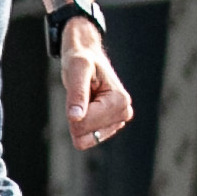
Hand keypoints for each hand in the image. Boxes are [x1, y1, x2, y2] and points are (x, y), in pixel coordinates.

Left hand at [59, 26, 135, 149]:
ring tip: (85, 100)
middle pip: (85, 135)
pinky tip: (87, 107)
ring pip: (86, 140)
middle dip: (76, 117)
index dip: (72, 111)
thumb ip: (77, 93)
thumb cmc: (81, 60)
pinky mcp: (111, 126)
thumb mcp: (77, 70)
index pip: (84, 125)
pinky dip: (81, 124)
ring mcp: (119, 121)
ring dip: (78, 120)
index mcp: (120, 101)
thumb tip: (76, 117)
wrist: (87, 56)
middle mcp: (124, 113)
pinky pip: (87, 139)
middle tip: (81, 96)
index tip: (78, 91)